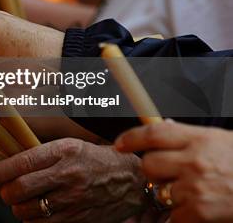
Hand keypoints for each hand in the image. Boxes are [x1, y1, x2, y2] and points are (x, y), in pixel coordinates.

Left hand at [0, 138, 146, 221]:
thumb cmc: (95, 159)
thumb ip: (38, 152)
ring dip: (17, 207)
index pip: (20, 163)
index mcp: (62, 151)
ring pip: (26, 211)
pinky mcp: (77, 220)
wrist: (132, 181)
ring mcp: (72, 200)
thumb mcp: (69, 144)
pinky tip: (38, 211)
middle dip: (3, 192)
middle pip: (18, 190)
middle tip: (3, 188)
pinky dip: (33, 220)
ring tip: (22, 199)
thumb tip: (4, 159)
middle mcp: (67, 175)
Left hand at [116, 121, 232, 222]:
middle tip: (170, 175)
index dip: (131, 138)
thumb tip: (165, 129)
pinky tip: (200, 210)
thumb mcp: (223, 141)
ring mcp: (196, 186)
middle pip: (149, 164)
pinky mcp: (201, 211)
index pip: (153, 132)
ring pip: (160, 191)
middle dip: (155, 171)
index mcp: (200, 138)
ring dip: (172, 195)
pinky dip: (182, 217)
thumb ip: (193, 138)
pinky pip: (174, 216)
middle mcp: (194, 160)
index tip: (120, 144)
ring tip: (196, 193)